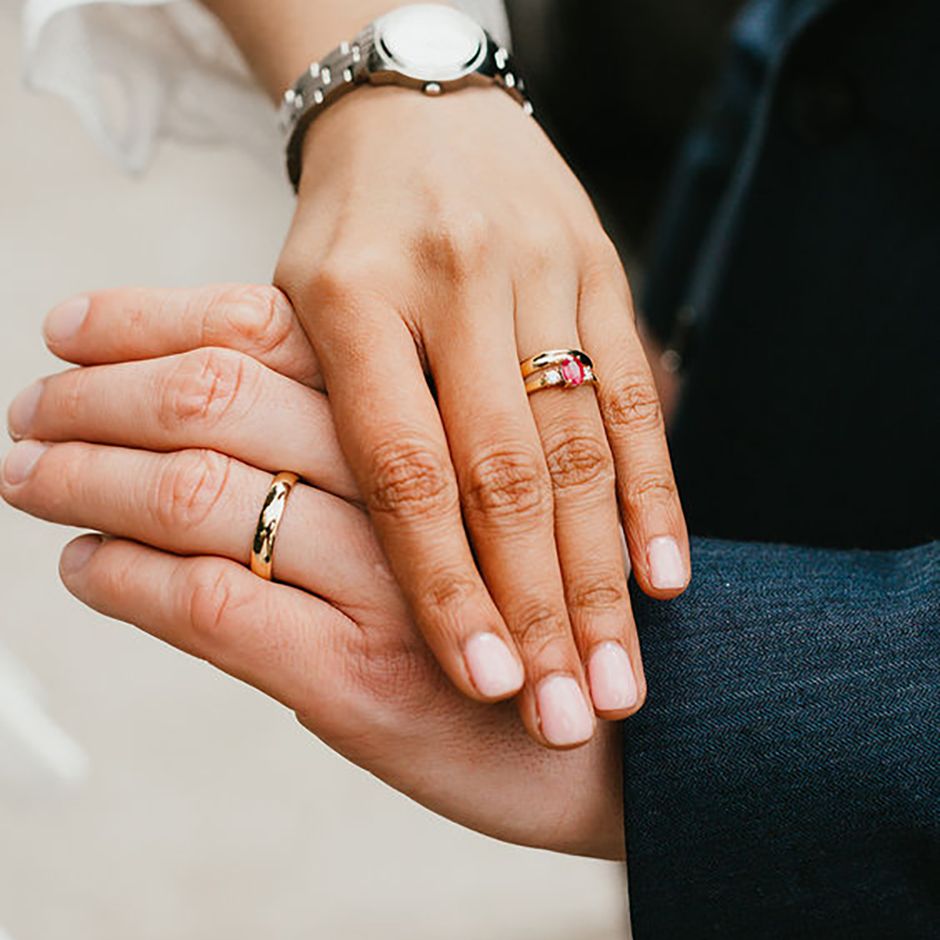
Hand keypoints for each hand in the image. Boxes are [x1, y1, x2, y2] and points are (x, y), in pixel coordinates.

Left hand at [2, 285, 623, 856]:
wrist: (628, 747)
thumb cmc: (536, 621)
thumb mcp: (483, 507)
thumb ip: (392, 461)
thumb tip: (258, 420)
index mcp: (436, 419)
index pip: (265, 333)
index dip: (154, 320)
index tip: (73, 324)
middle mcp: (411, 485)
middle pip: (221, 398)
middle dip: (99, 396)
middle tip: (28, 403)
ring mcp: (383, 585)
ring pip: (199, 491)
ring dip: (89, 477)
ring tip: (29, 469)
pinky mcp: (359, 684)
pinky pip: (213, 606)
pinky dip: (127, 582)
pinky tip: (84, 566)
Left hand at [274, 85, 689, 745]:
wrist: (416, 113)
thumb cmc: (343, 240)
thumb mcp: (292, 312)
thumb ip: (315, 426)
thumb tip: (304, 569)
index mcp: (346, 298)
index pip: (405, 469)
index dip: (448, 584)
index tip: (485, 683)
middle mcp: (448, 282)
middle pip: (505, 472)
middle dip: (543, 607)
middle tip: (566, 716)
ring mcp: (536, 272)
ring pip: (580, 446)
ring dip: (605, 573)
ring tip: (621, 680)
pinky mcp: (601, 271)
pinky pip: (634, 397)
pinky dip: (654, 494)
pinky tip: (667, 579)